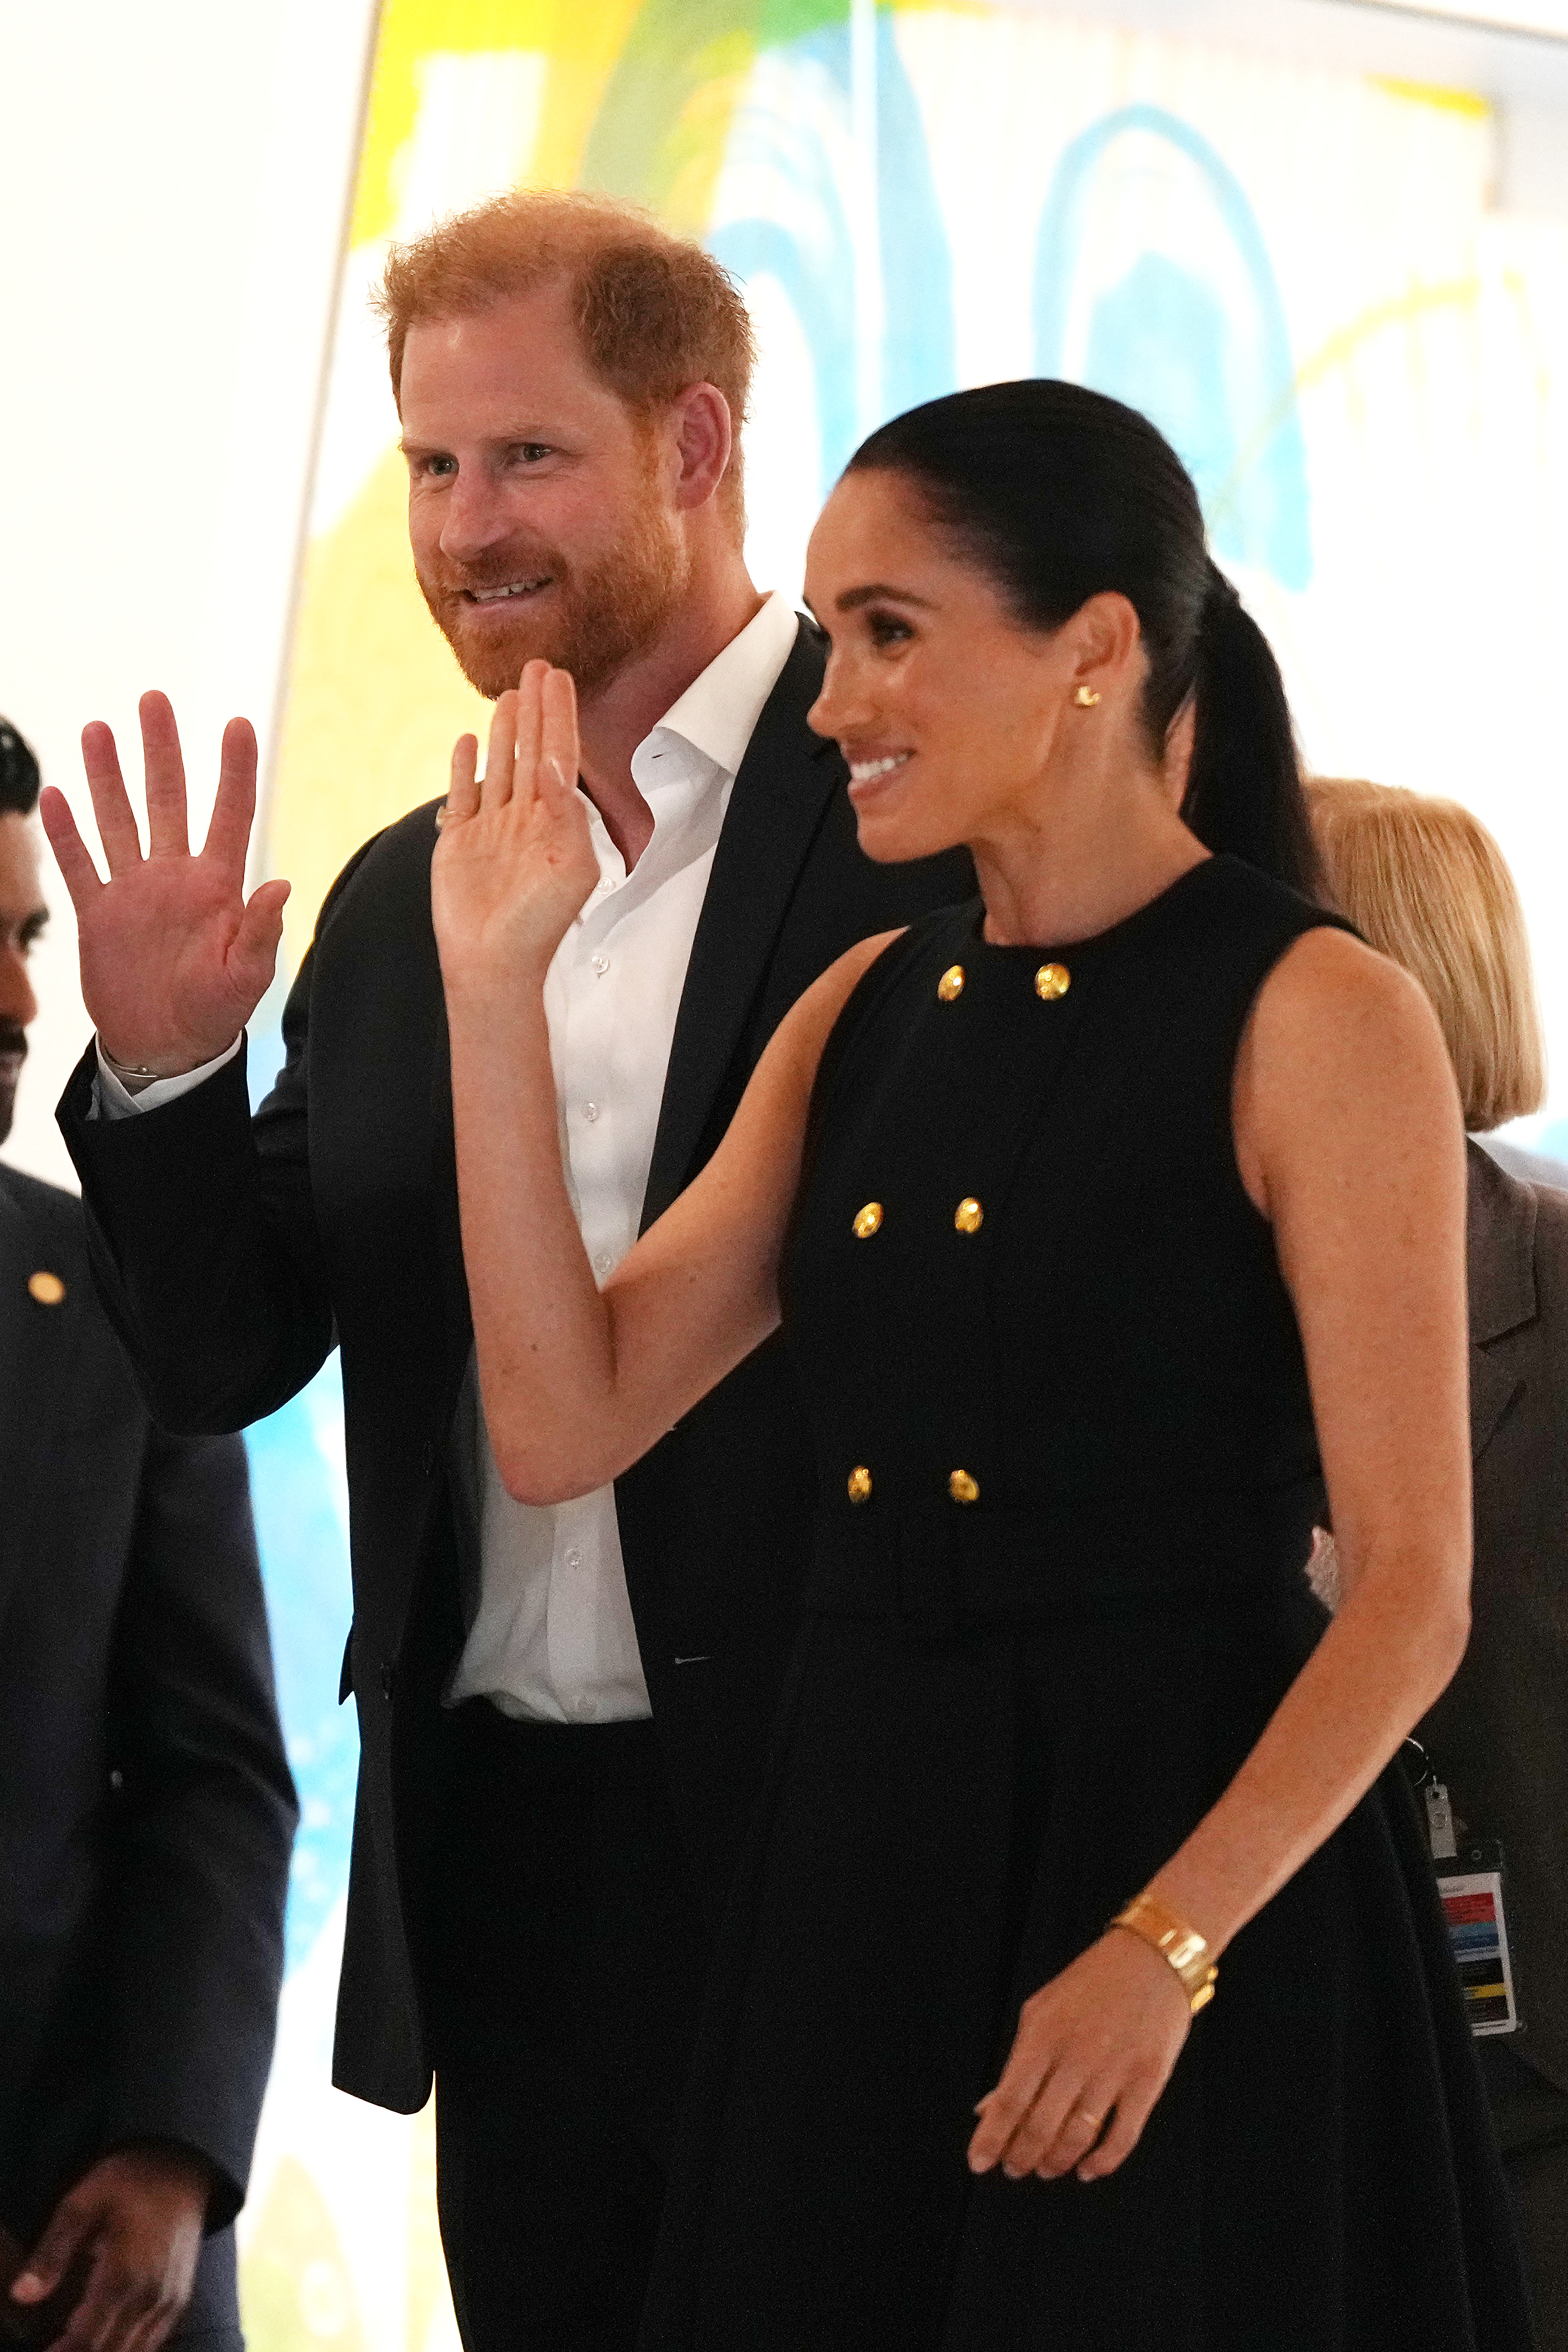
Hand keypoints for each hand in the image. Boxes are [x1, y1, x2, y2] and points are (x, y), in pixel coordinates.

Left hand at [10, 2145, 211, 2351]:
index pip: (84, 2341)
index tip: (45, 2351)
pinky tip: (106, 2339)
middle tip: (56, 2344)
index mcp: (122, 2275)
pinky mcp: (178, 2300)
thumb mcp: (81, 2203)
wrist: (182, 2167)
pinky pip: (151, 2344)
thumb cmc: (129, 2182)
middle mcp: (149, 2296)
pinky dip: (126, 2350)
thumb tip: (23, 2294)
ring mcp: (167, 2301)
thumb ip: (52, 2251)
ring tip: (76, 2341)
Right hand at [39, 692, 290, 1076]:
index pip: (230, 815)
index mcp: (217, 886)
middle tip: (154, 700)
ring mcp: (134, 892)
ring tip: (99, 730)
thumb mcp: (245, 978)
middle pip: (168, 800)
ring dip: (108, 777)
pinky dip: (66, 834)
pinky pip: (80, 866)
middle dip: (161, 751)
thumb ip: (260, 932)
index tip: (238, 724)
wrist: (166, 1048)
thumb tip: (280, 885)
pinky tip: (56, 798)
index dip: (234, 771)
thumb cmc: (215, 1014)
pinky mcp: (98, 915)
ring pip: (119, 820)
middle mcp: (175, 876)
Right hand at [430, 662, 597, 998]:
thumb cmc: (538, 925)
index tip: (558, 679)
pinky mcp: (459, 841)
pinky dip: (464, 767)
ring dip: (505, 730)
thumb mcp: (571, 867)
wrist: (493, 963)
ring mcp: (492, 829)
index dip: (559, 715)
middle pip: (532, 751)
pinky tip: (469, 741)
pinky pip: (462, 794)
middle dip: (535, 709)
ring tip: (510, 693)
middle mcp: (526, 820)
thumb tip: (558, 764)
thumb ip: (567, 814)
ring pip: (500, 766)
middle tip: (538, 667)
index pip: (560, 755)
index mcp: (557, 822)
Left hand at [968, 1928, 1192, 2184]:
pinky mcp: (1147, 2081)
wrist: (1152, 1957)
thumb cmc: (1090, 1985)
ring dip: (1056, 2162)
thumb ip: (1018, 2060)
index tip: (977, 2163)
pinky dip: (1102, 2163)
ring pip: (1077, 2137)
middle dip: (1021, 2156)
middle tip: (1015, 2168)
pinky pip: (1122, 2137)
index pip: (1009, 2100)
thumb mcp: (1041, 2011)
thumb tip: (987, 2109)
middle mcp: (1076, 2055)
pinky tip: (1087, 2169)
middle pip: (1040, 2125)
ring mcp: (1114, 2070)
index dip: (990, 2138)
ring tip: (1045, 2169)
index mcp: (1043, 2034)